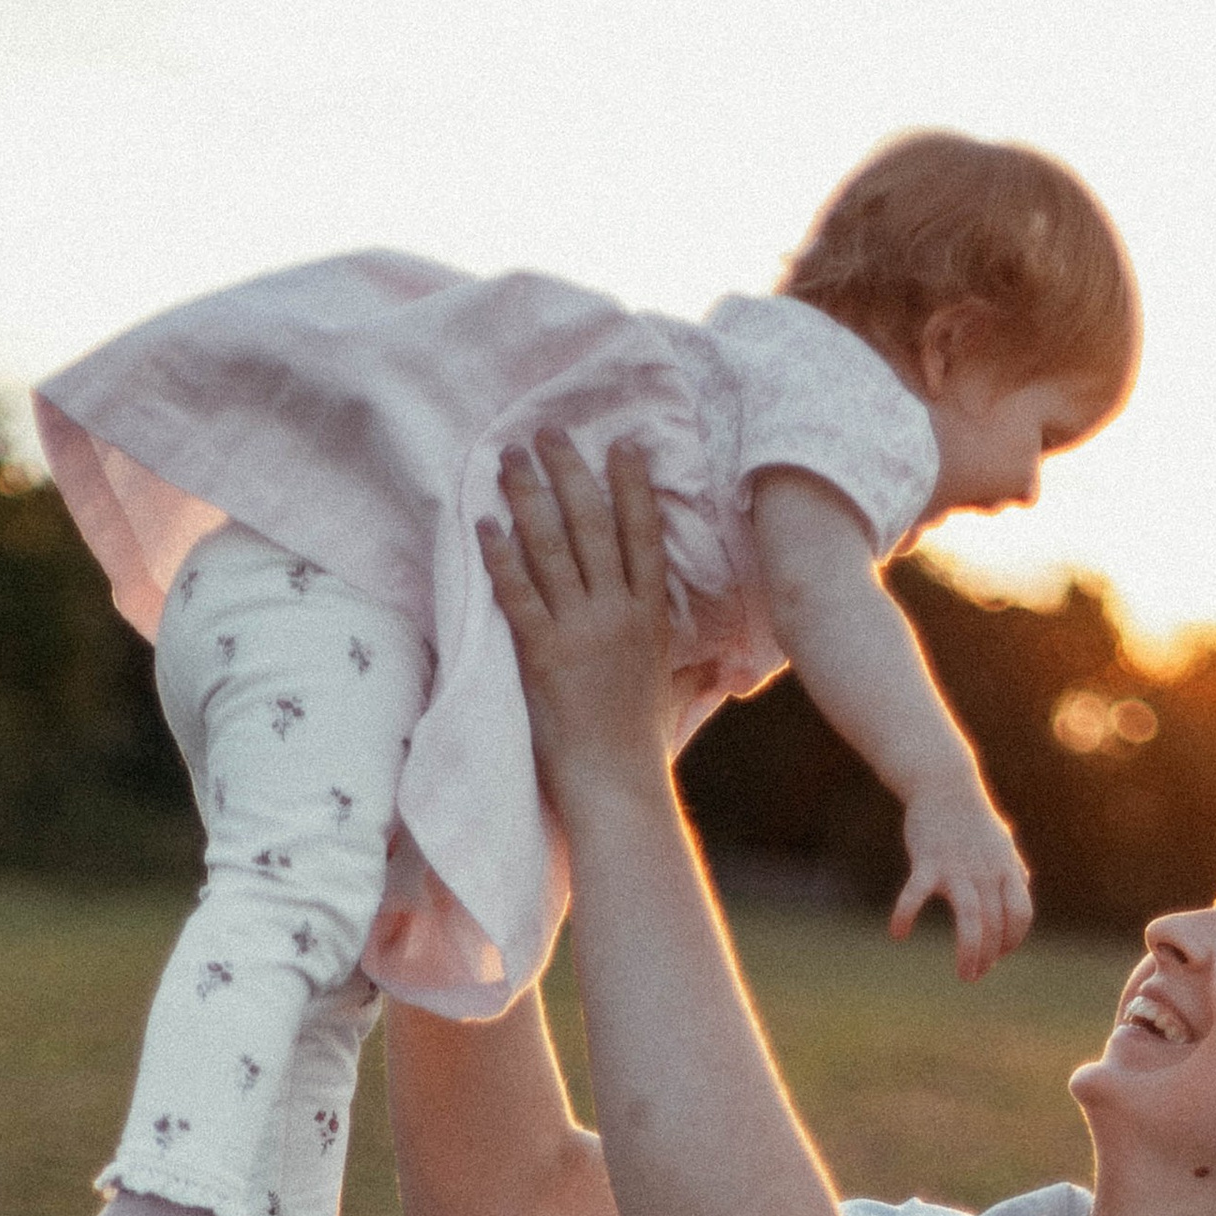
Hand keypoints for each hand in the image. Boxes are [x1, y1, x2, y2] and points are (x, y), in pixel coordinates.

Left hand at [477, 430, 676, 818]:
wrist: (618, 786)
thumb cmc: (644, 746)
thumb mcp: (679, 694)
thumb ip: (698, 668)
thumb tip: (731, 665)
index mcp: (651, 617)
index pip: (643, 535)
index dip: (632, 486)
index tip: (621, 445)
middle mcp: (618, 613)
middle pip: (593, 526)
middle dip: (571, 472)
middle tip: (549, 430)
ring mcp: (581, 631)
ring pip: (553, 547)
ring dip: (529, 496)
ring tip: (510, 456)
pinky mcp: (544, 655)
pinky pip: (519, 593)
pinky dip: (500, 555)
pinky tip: (484, 521)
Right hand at [891, 774, 1033, 978]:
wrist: (945, 783)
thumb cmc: (972, 816)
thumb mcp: (1001, 840)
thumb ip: (1012, 866)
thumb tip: (1022, 884)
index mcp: (1006, 869)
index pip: (1020, 914)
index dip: (1013, 939)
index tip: (997, 954)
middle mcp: (987, 872)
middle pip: (996, 923)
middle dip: (990, 956)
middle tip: (974, 975)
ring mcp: (958, 867)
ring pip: (971, 918)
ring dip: (970, 951)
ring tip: (966, 975)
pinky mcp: (928, 861)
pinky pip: (916, 893)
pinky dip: (906, 914)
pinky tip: (897, 932)